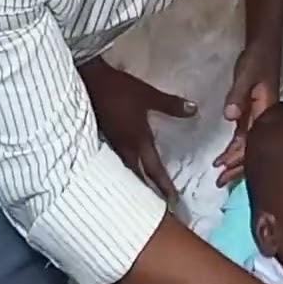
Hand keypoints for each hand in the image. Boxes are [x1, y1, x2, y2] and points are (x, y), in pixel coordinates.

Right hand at [80, 57, 195, 199]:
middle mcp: (123, 148)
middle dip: (149, 190)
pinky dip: (125, 169)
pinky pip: (115, 160)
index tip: (173, 202)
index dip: (164, 185)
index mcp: (136, 141)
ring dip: (136, 181)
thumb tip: (194, 111)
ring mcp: (110, 144)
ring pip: (125, 170)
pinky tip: (128, 168)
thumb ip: (171, 105)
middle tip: (161, 203)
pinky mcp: (102, 137)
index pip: (153, 169)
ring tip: (145, 192)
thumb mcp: (148, 95)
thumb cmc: (119, 89)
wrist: (87, 80)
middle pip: (138, 176)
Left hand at [214, 41, 280, 185]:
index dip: (238, 157)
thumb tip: (230, 117)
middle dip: (237, 168)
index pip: (253, 141)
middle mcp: (266, 118)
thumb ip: (237, 94)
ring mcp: (260, 116)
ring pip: (250, 145)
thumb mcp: (245, 74)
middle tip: (219, 183)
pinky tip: (229, 155)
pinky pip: (247, 135)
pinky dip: (237, 148)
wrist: (264, 46)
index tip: (222, 169)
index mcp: (267, 112)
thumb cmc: (257, 59)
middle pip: (253, 149)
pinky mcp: (254, 111)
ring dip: (236, 160)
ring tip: (221, 176)